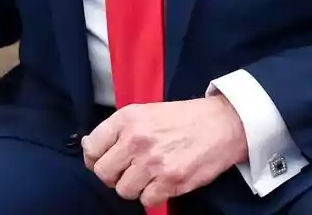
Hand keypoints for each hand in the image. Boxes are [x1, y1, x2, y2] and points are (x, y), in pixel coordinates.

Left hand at [82, 96, 248, 207]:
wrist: (221, 124)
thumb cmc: (182, 118)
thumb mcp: (143, 111)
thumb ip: (117, 129)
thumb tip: (90, 146)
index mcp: (126, 119)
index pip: (92, 147)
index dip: (94, 158)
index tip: (103, 160)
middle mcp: (136, 140)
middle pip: (103, 173)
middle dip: (113, 176)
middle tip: (126, 172)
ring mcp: (153, 162)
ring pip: (123, 190)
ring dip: (133, 188)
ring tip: (146, 177)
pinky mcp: (171, 181)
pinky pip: (146, 201)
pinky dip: (152, 196)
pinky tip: (160, 184)